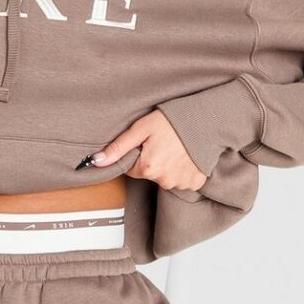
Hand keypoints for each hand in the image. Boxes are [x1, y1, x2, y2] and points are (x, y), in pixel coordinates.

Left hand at [84, 109, 208, 191]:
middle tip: (163, 143)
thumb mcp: (141, 129)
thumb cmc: (173, 121)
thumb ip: (118, 147)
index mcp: (148, 167)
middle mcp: (164, 180)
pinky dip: (183, 170)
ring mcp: (180, 183)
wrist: (207, 121)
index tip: (147, 144)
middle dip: (152, 161)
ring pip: (165, 178)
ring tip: (176, 148)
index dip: (137, 155)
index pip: (132, 169)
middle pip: (148, 174)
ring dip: (168, 166)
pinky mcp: (194, 183)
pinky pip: (182, 180)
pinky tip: (186, 156)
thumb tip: (96, 161)